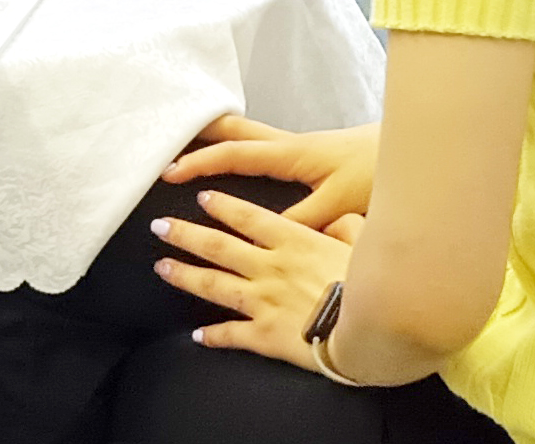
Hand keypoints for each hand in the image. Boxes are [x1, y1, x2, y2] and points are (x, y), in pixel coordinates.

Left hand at [152, 190, 363, 371]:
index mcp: (294, 241)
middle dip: (185, 234)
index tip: (201, 198)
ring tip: (162, 267)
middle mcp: (270, 267)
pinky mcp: (266, 336)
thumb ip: (349, 228)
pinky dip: (213, 336)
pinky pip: (232, 335)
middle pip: (218, 246)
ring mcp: (264, 301)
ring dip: (185, 275)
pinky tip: (196, 337)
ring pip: (214, 284)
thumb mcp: (366, 246)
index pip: (249, 218)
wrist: (372, 331)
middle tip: (159, 226)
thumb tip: (344, 217)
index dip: (223, 206)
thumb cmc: (374, 286)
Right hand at [163, 117, 379, 228]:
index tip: (171, 172)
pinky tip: (236, 159)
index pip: (234, 154)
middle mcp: (289, 144)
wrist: (415, 151)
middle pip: (233, 130)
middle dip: (198, 134)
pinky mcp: (310, 153)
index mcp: (291, 153)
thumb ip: (305, 217)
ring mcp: (299, 145)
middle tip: (166, 140)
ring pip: (247, 133)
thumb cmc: (380, 172)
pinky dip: (239, 146)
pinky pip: (263, 144)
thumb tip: (268, 229)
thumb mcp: (342, 202)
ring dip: (216, 136)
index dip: (201, 162)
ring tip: (188, 143)